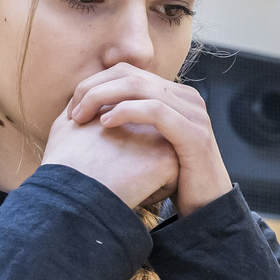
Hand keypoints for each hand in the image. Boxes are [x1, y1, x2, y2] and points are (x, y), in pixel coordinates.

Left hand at [66, 64, 231, 216]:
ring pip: (139, 87)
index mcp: (175, 95)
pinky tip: (106, 123)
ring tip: (82, 117)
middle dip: (95, 89)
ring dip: (103, 97)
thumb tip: (93, 111)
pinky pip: (155, 110)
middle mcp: (187, 98)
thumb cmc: (172, 179)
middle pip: (130, 74)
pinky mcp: (194, 134)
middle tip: (74, 113)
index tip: (74, 108)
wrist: (205, 207)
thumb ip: (132, 123)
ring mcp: (194, 114)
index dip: (96, 83)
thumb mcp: (149, 144)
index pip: (128, 72)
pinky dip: (127, 112)